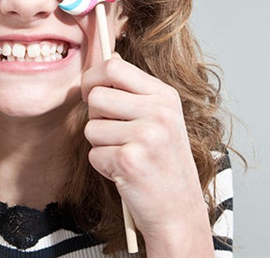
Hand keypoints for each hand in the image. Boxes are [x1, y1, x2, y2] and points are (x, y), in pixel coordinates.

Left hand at [81, 56, 212, 253]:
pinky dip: (103, 166)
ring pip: (91, 127)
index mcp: (165, 96)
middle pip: (96, 96)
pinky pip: (93, 153)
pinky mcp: (130, 161)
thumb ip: (134, 90)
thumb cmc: (163, 162)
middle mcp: (159, 112)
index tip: (91, 91)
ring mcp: (146, 136)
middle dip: (95, 116)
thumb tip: (109, 59)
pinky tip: (125, 172)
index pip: (114, 67)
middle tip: (114, 133)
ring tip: (125, 154)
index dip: (93, 78)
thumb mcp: (160, 118)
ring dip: (100, 144)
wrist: (178, 210)